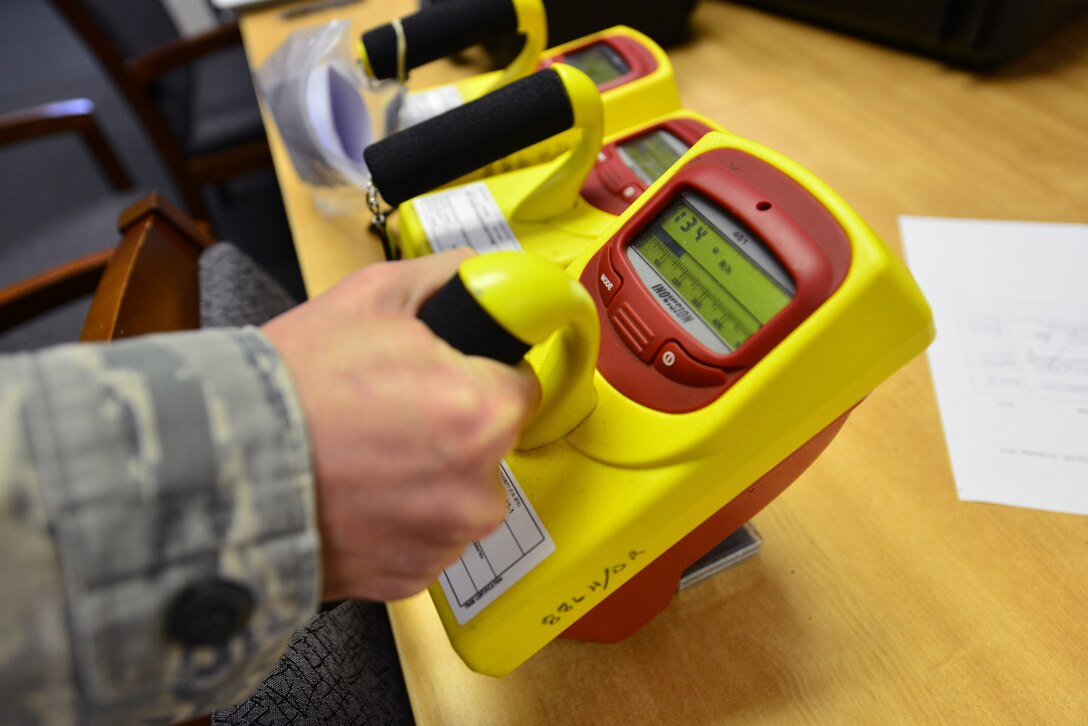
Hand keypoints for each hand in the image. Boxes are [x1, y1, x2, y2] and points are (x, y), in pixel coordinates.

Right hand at [263, 250, 539, 600]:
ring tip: (366, 452)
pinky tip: (359, 492)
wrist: (218, 468)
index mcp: (481, 414)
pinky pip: (429, 535)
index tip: (447, 373)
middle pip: (492, 442)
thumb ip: (449, 277)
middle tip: (391, 408)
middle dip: (455, 423)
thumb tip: (486, 275)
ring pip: (461, 493)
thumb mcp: (370, 297)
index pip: (522, 386)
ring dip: (430, 475)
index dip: (482, 372)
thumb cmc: (292, 385)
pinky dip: (403, 517)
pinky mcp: (413, 577)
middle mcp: (477, 490)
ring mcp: (445, 541)